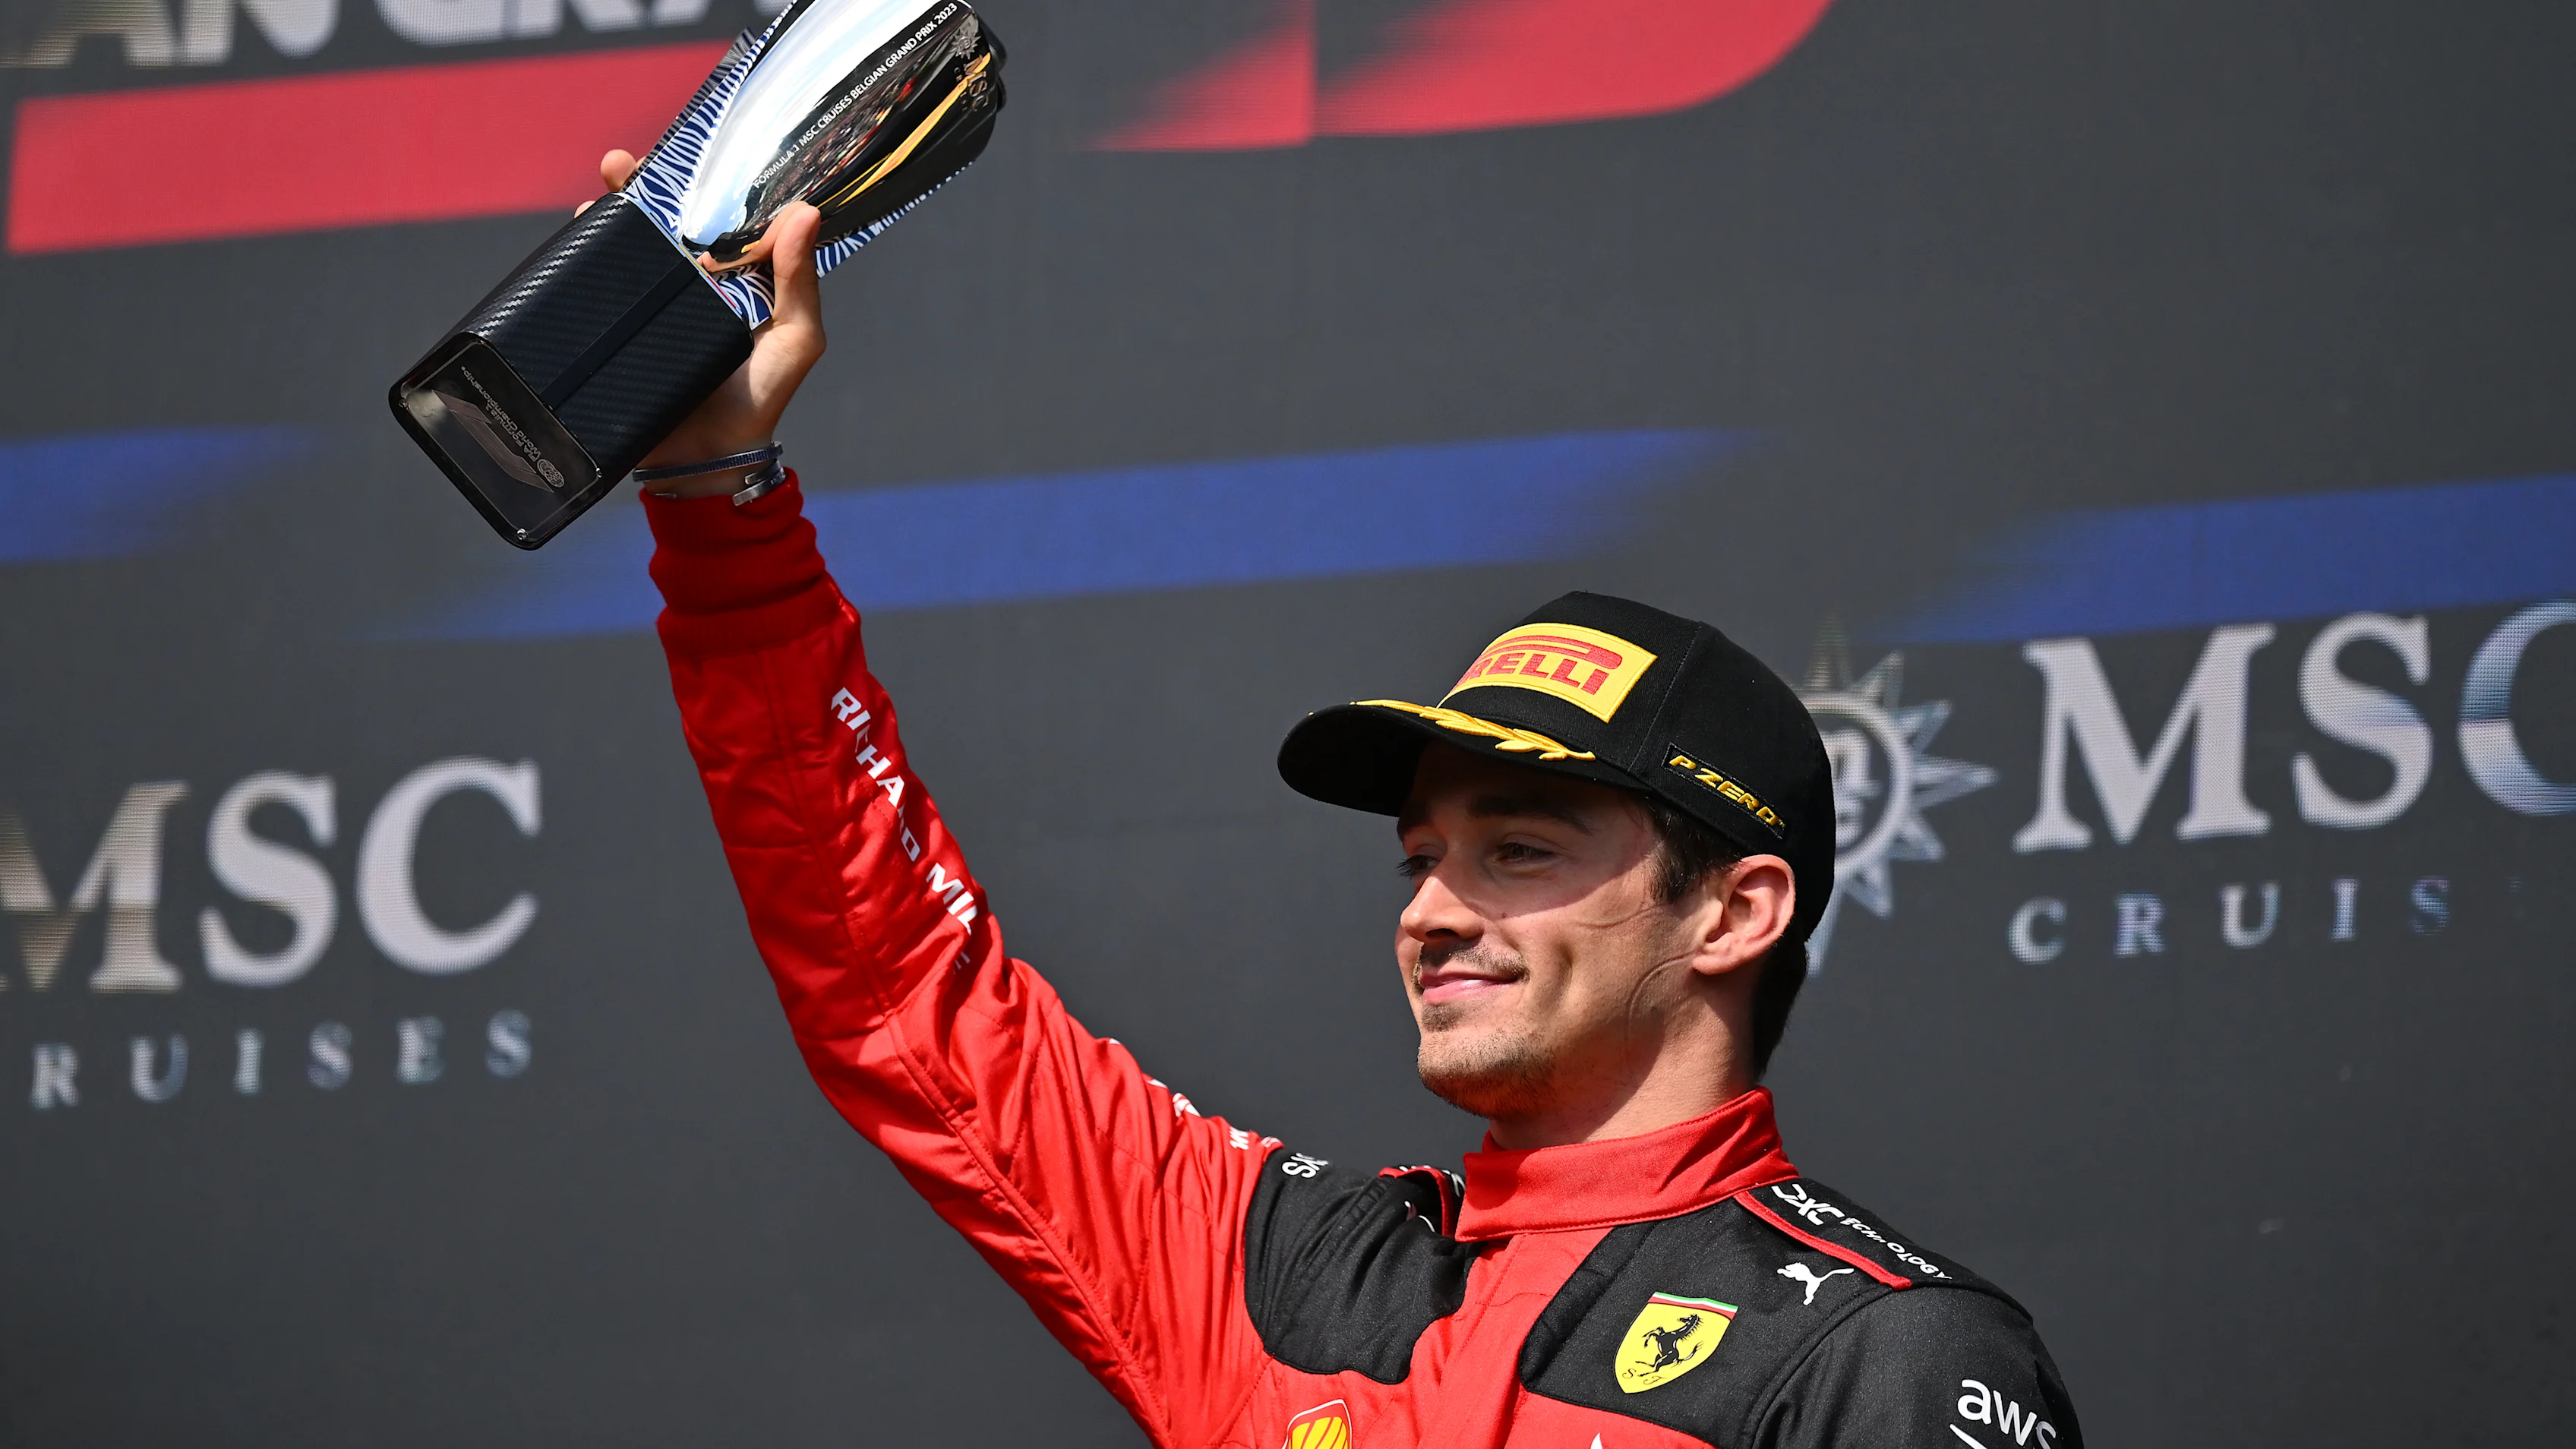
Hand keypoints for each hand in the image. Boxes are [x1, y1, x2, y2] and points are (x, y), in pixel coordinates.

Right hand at [591, 149, 828, 498]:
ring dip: (611, 212)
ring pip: (629, 244)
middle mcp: (693, 283)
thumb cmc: (760, 400)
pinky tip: (580, 231)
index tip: (687, 156)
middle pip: (665, 220)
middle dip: (641, 187)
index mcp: (738, 278)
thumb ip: (800, 281)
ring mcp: (654, 303)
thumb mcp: (796, 339)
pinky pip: (600, 283)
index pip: (720, 216)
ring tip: (602, 194)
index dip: (702, 183)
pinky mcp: (620, 327)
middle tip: (621, 166)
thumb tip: (806, 213)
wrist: (705, 462)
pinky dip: (584, 254)